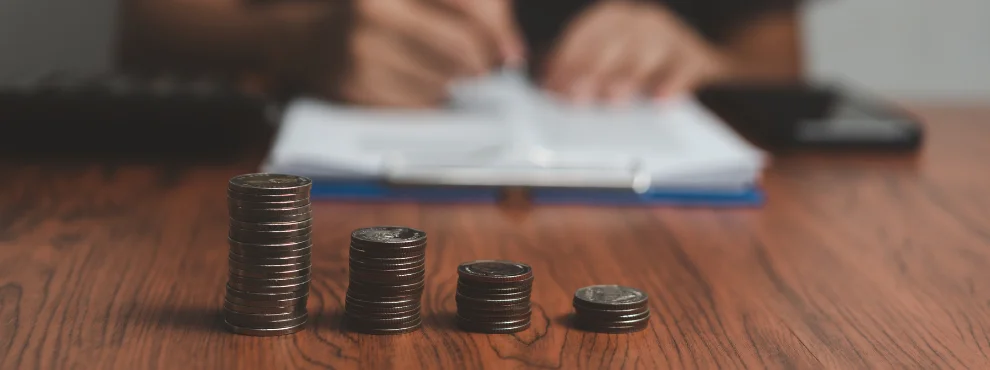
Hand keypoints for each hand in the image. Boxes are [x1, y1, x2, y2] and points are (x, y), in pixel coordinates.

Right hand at [334, 0, 523, 107]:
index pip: (468, 4)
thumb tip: (509, 52)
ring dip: (453, 83)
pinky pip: (418, 104)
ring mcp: (361, 49)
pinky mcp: (355, 86)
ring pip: (444, 80)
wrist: (309, 41)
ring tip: (439, 71)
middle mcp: (375, 8)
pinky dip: (429, 100)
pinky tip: (418, 85)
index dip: (498, 31)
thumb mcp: (418, 1)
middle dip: (481, 64)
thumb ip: (472, 12)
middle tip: (482, 68)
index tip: (511, 53)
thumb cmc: (379, 17)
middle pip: (460, 48)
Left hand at [542, 1, 728, 103]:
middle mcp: (640, 21)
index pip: (585, 34)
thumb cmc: (640, 58)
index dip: (566, 59)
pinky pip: (683, 68)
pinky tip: (660, 100)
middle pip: (612, 43)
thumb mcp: (608, 54)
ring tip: (613, 99)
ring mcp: (668, 36)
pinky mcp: (694, 56)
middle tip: (576, 96)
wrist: (700, 51)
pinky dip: (672, 84)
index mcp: (613, 17)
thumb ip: (576, 63)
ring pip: (646, 53)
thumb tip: (544, 80)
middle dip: (591, 70)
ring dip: (628, 77)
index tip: (553, 85)